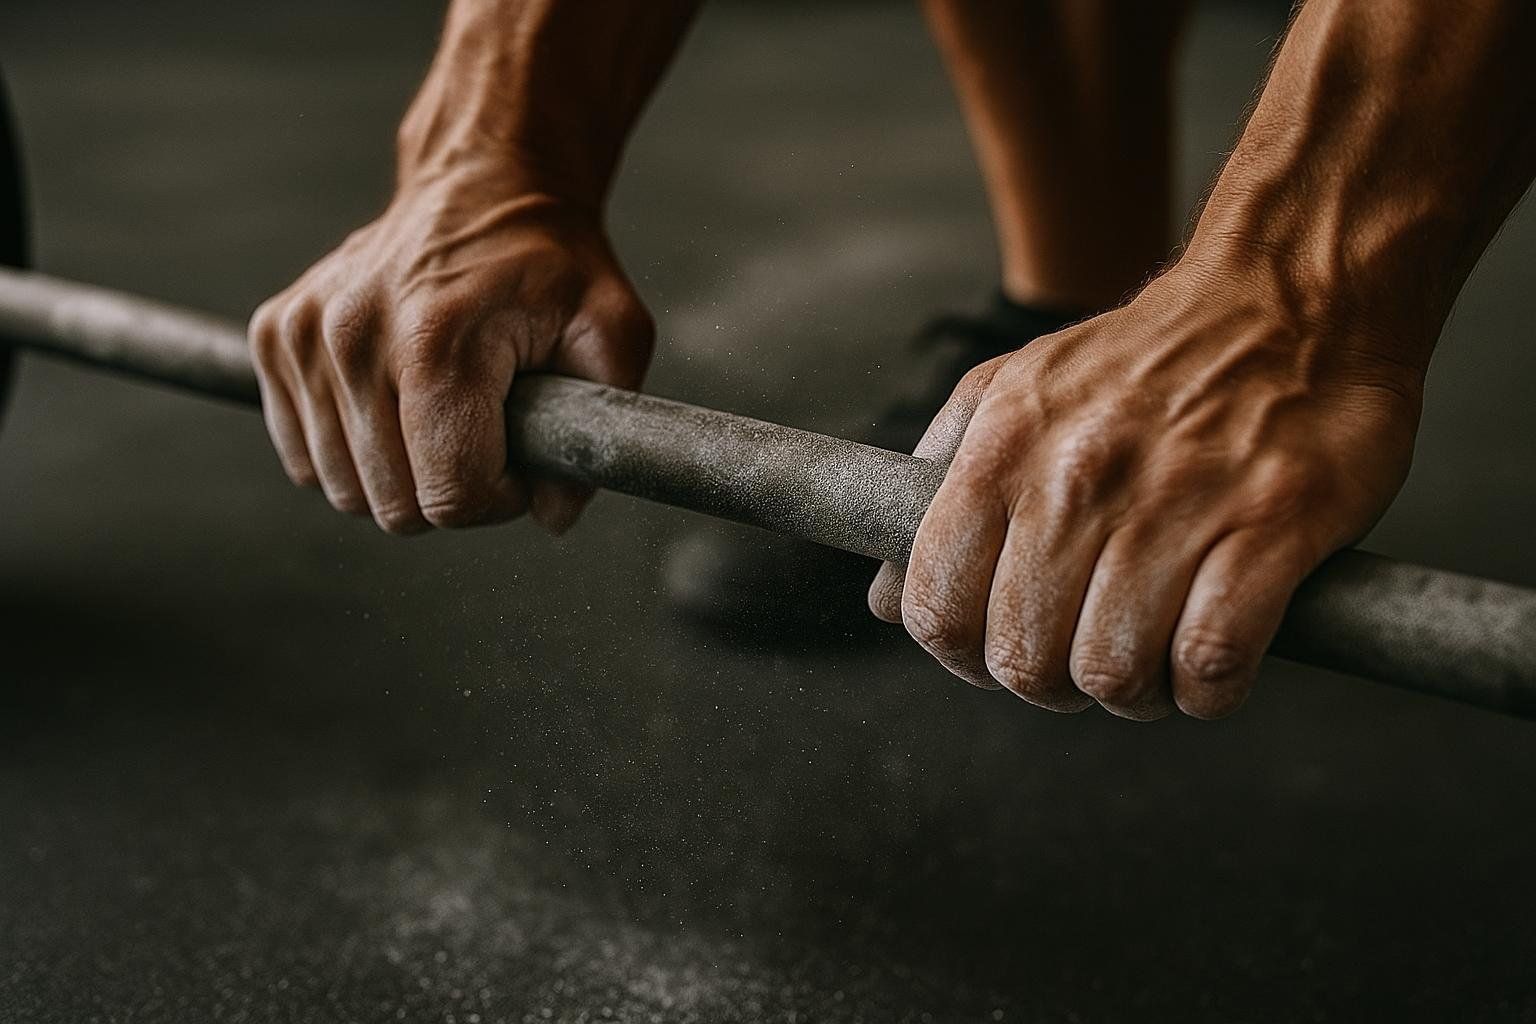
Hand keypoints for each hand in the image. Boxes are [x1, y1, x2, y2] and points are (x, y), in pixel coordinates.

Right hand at [249, 162, 652, 534]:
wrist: (481, 182)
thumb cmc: (548, 262)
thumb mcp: (612, 331)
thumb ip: (598, 428)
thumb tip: (554, 513)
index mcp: (437, 340)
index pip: (451, 496)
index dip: (500, 498)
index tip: (520, 453)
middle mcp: (354, 336)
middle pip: (394, 505)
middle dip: (452, 488)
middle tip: (486, 431)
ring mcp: (305, 335)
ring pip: (345, 490)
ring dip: (402, 471)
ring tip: (443, 410)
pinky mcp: (276, 335)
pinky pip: (304, 458)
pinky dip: (354, 450)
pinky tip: (395, 401)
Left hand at [868, 262, 1427, 718]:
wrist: (1288, 294)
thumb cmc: (1141, 362)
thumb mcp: (1012, 391)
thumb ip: (938, 488)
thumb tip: (885, 597)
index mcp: (1004, 449)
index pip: (938, 607)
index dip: (961, 657)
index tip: (998, 653)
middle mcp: (1078, 477)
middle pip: (1024, 660)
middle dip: (1052, 685)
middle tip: (1086, 658)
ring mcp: (1176, 502)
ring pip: (1114, 673)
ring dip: (1133, 695)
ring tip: (1153, 660)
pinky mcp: (1270, 524)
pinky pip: (1211, 663)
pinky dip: (1206, 692)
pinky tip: (1209, 666)